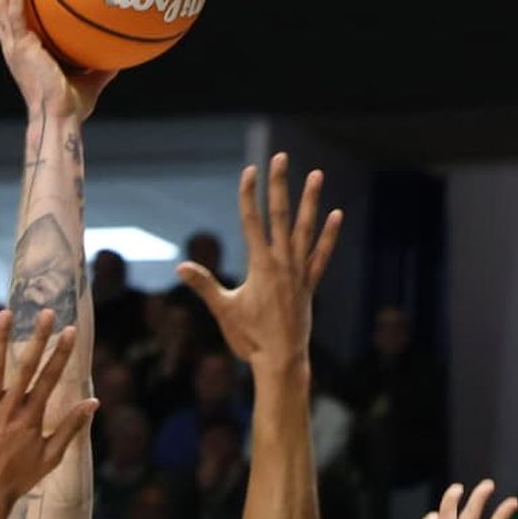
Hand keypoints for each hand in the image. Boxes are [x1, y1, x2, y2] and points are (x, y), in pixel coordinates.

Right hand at [0, 0, 113, 119]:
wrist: (61, 117)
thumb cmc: (72, 106)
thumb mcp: (90, 79)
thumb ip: (100, 66)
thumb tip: (119, 56)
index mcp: (24, 51)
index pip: (11, 17)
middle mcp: (14, 46)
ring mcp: (14, 46)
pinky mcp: (19, 47)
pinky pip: (14, 14)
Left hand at [0, 310, 96, 511]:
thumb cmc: (19, 478)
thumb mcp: (52, 456)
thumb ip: (71, 427)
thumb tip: (93, 402)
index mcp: (33, 417)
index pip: (51, 378)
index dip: (62, 353)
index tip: (71, 331)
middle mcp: (11, 408)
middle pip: (28, 366)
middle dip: (39, 338)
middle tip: (47, 313)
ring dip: (1, 339)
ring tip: (7, 313)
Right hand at [177, 154, 340, 368]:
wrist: (282, 361)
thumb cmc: (249, 339)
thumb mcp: (224, 310)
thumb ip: (204, 285)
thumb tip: (181, 267)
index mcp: (260, 265)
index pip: (252, 221)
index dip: (249, 195)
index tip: (249, 171)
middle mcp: (282, 263)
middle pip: (280, 215)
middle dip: (279, 185)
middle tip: (281, 157)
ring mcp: (299, 272)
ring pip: (306, 229)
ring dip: (311, 201)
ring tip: (316, 174)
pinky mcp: (310, 285)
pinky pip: (322, 255)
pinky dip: (329, 235)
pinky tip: (336, 215)